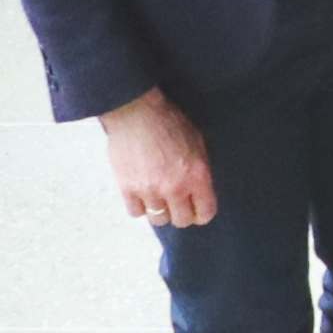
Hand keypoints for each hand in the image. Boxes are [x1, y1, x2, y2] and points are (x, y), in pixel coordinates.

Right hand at [96, 87, 218, 227]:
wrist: (136, 112)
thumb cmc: (170, 123)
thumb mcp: (198, 143)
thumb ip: (199, 170)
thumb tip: (199, 191)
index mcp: (197, 175)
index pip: (205, 213)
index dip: (202, 213)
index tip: (197, 209)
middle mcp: (174, 187)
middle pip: (181, 220)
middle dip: (182, 214)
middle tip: (178, 204)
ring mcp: (149, 190)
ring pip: (158, 219)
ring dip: (160, 211)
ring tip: (159, 198)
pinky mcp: (127, 188)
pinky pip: (135, 213)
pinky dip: (139, 207)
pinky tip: (142, 194)